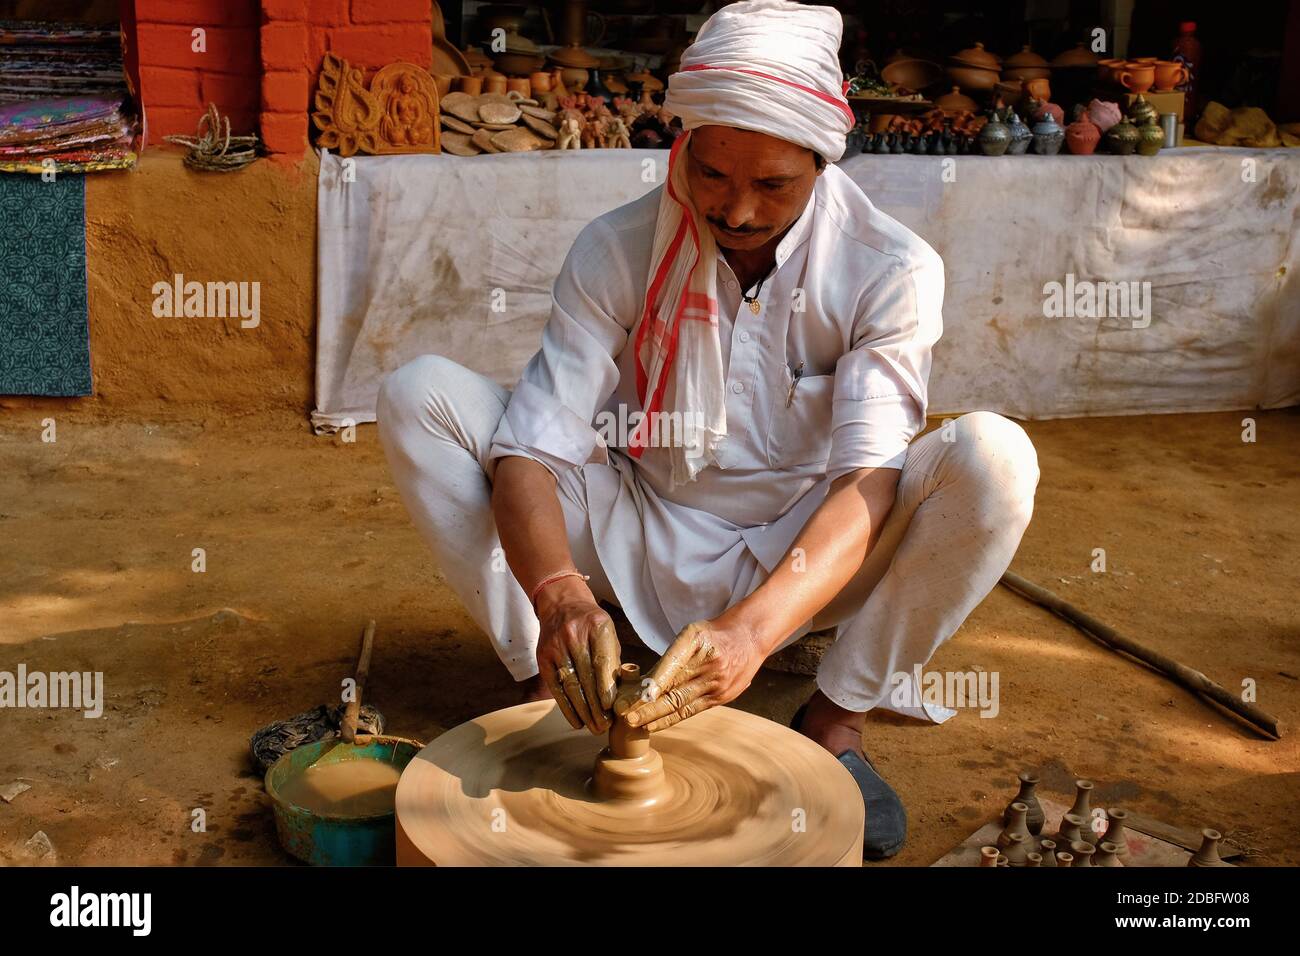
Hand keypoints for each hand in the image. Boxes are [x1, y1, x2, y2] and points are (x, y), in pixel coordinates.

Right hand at [534, 577, 620, 733]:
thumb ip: (614, 660)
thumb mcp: (608, 632)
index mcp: (597, 626)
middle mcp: (574, 635)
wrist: (561, 604)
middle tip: (604, 726)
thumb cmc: (591, 623)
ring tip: (593, 727)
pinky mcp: (543, 657)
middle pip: (585, 676)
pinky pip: (555, 686)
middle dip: (596, 705)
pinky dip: (566, 706)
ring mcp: (556, 646)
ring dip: (582, 710)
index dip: (606, 686)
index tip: (611, 708)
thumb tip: (621, 694)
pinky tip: (576, 720)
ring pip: (570, 684)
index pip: (601, 660)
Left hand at [622, 619, 765, 731]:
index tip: (635, 696)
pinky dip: (671, 719)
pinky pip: (692, 711)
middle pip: (674, 689)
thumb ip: (671, 656)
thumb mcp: (692, 633)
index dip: (654, 683)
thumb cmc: (713, 635)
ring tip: (633, 723)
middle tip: (625, 715)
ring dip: (655, 716)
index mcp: (697, 642)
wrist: (749, 637)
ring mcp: (716, 683)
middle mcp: (708, 664)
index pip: (672, 664)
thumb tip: (643, 682)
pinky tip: (653, 725)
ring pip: (681, 704)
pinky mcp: (721, 697)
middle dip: (647, 705)